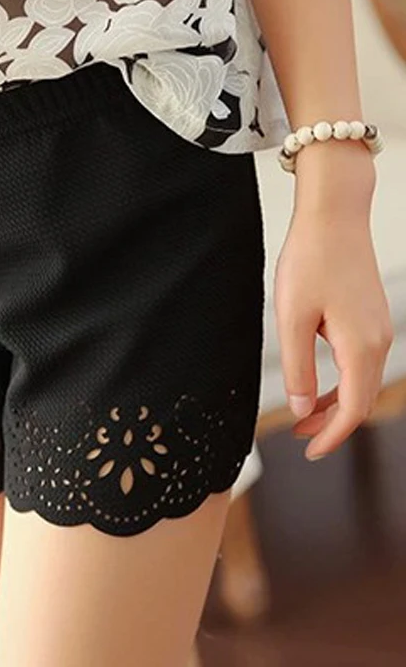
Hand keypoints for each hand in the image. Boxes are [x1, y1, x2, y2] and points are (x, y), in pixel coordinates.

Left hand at [275, 143, 392, 460]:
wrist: (333, 217)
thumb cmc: (310, 261)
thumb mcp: (292, 318)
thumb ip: (298, 368)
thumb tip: (301, 410)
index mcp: (361, 346)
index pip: (351, 409)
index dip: (330, 436)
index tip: (308, 452)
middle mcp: (378, 342)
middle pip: (359, 400)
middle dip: (330, 423)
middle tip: (298, 437)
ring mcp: (378, 329)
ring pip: (359, 382)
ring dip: (333, 402)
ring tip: (303, 415)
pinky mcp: (370, 317)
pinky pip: (358, 362)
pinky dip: (339, 381)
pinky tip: (317, 381)